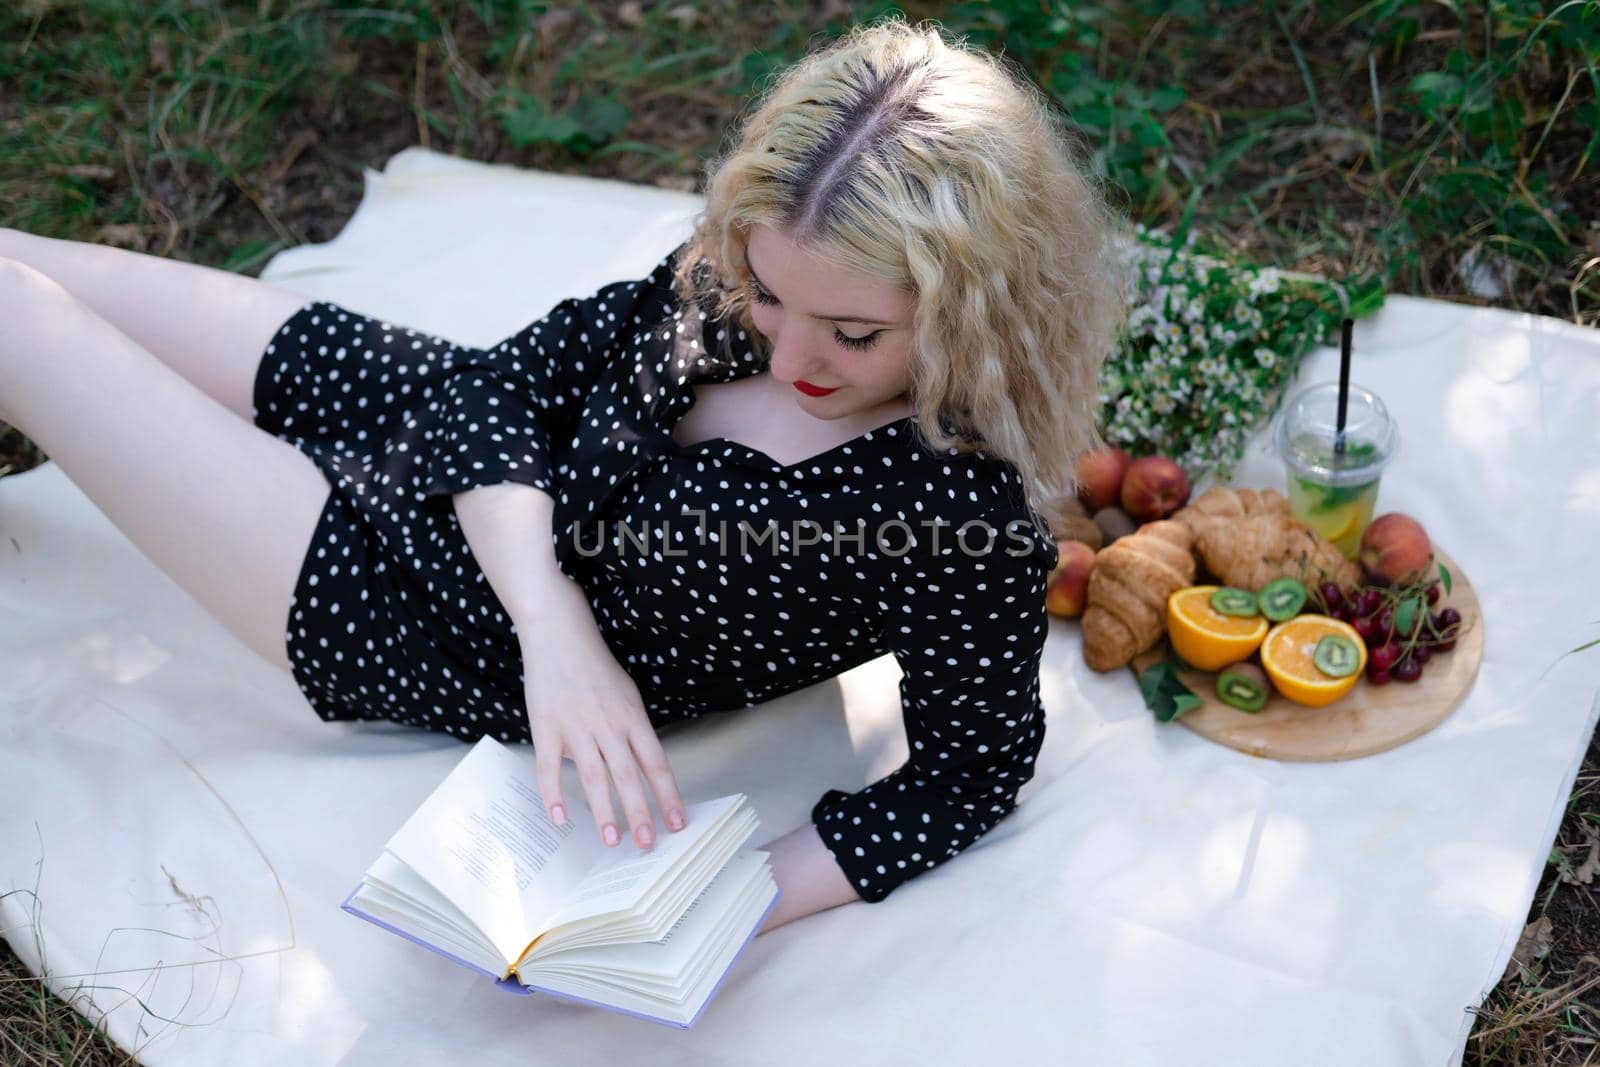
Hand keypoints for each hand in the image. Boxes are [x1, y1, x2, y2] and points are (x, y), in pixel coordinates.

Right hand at [519, 618, 687, 850]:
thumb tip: (642, 770)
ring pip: (593, 777)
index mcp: (632, 717)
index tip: (677, 824)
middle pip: (628, 776)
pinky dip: (554, 794)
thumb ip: (633, 731)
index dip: (667, 796)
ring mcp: (576, 727)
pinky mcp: (546, 727)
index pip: (656, 763)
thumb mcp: (627, 695)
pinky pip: (549, 768)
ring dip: (603, 812)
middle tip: (646, 845)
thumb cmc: (596, 668)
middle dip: (640, 813)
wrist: (559, 634)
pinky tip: (560, 818)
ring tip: (612, 840)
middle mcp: (608, 725)